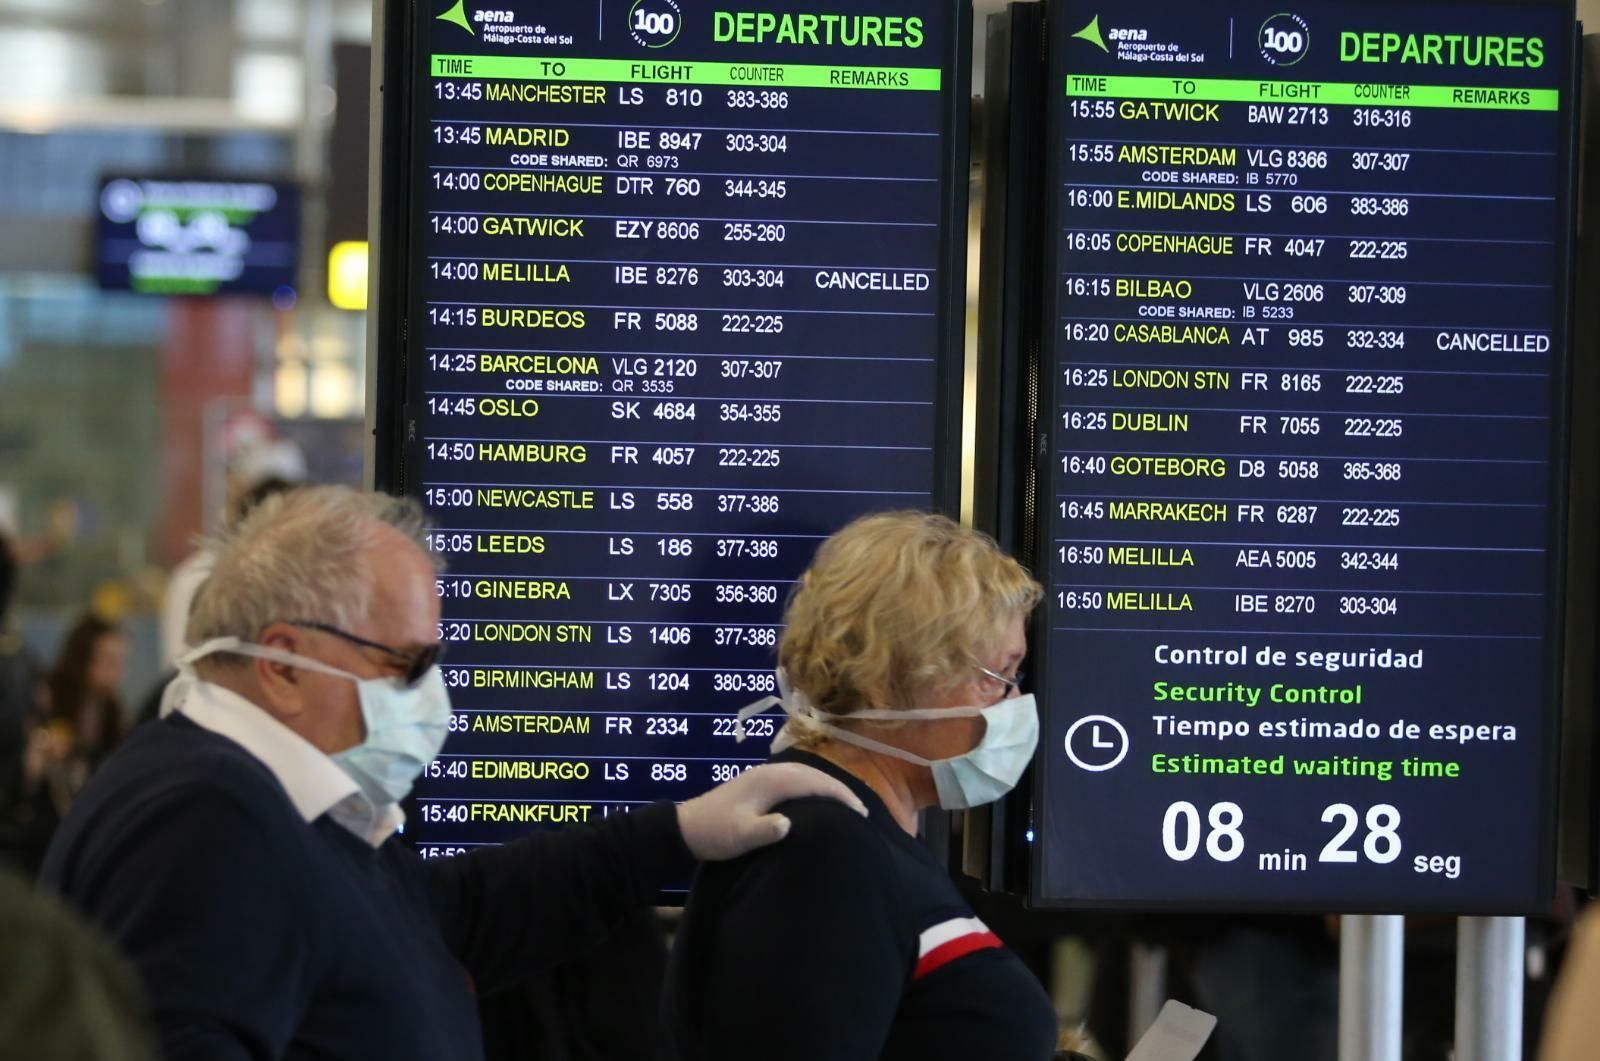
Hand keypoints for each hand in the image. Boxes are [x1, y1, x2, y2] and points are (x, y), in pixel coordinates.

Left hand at [675, 762, 866, 860]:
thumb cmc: (714, 833)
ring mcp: (764, 775)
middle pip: (813, 775)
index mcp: (770, 781)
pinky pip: (795, 779)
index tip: (861, 812)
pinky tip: (816, 800)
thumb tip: (789, 825)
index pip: (814, 783)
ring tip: (846, 805)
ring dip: (826, 786)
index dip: (839, 795)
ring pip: (805, 775)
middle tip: (862, 811)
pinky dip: (812, 786)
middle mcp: (770, 772)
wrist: (685, 828)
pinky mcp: (759, 784)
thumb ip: (764, 830)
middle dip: (839, 789)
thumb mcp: (738, 836)